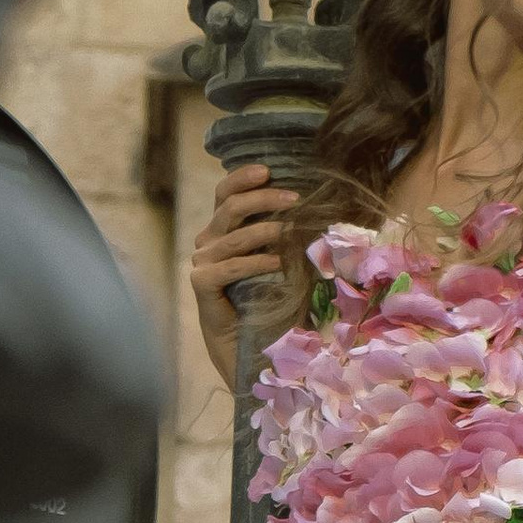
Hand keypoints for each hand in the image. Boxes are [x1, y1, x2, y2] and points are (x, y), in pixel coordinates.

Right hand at [191, 161, 298, 386]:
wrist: (256, 352)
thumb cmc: (275, 305)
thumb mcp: (286, 263)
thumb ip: (290, 236)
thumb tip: (321, 209)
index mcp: (226, 232)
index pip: (226, 194)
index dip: (242, 178)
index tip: (269, 170)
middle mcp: (209, 243)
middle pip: (229, 207)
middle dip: (262, 198)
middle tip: (295, 199)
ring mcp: (202, 264)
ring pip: (230, 235)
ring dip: (263, 231)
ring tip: (291, 231)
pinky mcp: (202, 287)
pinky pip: (227, 267)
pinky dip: (253, 263)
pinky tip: (277, 264)